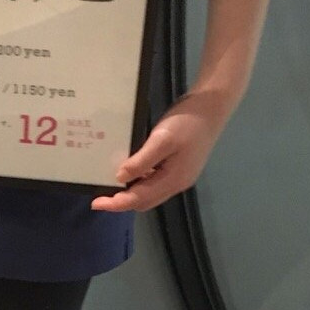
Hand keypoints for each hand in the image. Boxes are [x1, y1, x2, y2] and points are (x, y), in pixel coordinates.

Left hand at [91, 90, 231, 212]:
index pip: (139, 199)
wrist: (213, 105)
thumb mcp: (162, 139)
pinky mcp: (179, 167)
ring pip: (149, 193)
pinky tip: (130, 171)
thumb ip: (142, 161)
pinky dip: (140, 181)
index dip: (116, 204)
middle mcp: (177, 183)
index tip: (95, 203)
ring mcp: (179, 176)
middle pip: (144, 201)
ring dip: (130, 192)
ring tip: (110, 184)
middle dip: (122, 201)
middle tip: (100, 194)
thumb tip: (120, 178)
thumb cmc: (187, 121)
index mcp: (173, 180)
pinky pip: (155, 181)